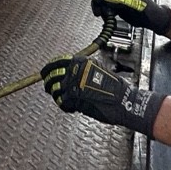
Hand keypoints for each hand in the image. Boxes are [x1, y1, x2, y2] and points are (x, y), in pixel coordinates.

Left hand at [41, 53, 164, 135]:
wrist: (125, 101)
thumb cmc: (114, 89)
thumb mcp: (97, 72)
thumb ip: (81, 73)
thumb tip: (67, 78)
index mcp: (82, 61)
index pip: (59, 61)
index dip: (49, 67)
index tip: (44, 72)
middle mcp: (76, 69)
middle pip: (52, 75)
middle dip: (49, 83)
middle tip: (48, 88)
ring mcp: (74, 82)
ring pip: (55, 88)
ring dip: (56, 95)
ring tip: (62, 100)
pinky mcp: (74, 96)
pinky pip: (62, 101)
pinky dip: (65, 106)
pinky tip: (72, 108)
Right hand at [90, 0, 170, 33]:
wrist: (154, 19)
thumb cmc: (149, 11)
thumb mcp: (134, 5)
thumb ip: (119, 0)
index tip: (97, 1)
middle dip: (98, 0)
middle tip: (97, 10)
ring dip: (100, 7)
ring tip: (103, 15)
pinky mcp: (118, 5)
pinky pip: (107, 6)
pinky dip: (104, 11)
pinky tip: (107, 17)